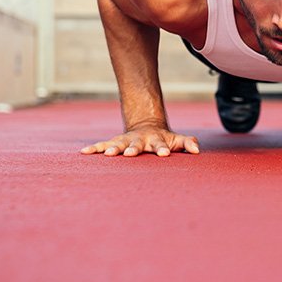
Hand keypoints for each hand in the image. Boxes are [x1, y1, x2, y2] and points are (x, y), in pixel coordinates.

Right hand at [81, 125, 199, 156]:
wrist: (146, 126)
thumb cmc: (164, 139)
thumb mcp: (177, 140)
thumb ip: (187, 143)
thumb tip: (197, 150)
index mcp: (156, 140)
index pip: (160, 145)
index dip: (162, 149)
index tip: (164, 154)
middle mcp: (140, 140)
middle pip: (136, 145)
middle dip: (133, 149)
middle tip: (129, 154)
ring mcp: (126, 141)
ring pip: (118, 144)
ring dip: (113, 148)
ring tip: (107, 154)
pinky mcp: (114, 143)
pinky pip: (103, 145)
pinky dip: (94, 148)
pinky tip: (84, 152)